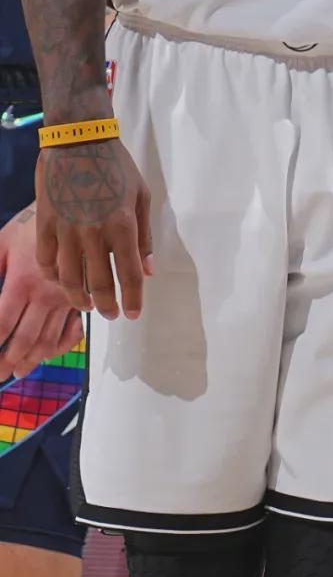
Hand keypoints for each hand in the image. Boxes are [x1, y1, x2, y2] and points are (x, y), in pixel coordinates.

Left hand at [0, 205, 82, 380]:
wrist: (77, 205)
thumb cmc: (35, 220)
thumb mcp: (3, 240)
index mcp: (22, 280)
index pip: (1, 323)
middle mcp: (45, 294)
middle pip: (24, 339)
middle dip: (7, 361)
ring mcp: (66, 297)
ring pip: (48, 339)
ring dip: (32, 360)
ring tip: (19, 371)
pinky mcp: (81, 295)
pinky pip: (72, 330)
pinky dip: (60, 346)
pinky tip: (49, 353)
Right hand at [36, 139, 152, 320]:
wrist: (79, 141)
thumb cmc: (117, 167)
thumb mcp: (142, 196)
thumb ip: (145, 236)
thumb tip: (149, 270)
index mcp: (123, 226)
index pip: (129, 276)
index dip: (133, 300)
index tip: (134, 314)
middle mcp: (94, 233)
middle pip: (99, 284)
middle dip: (107, 306)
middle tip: (111, 314)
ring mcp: (66, 231)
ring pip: (69, 280)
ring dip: (80, 299)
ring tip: (87, 306)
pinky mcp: (45, 225)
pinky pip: (47, 262)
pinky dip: (55, 277)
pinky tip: (63, 281)